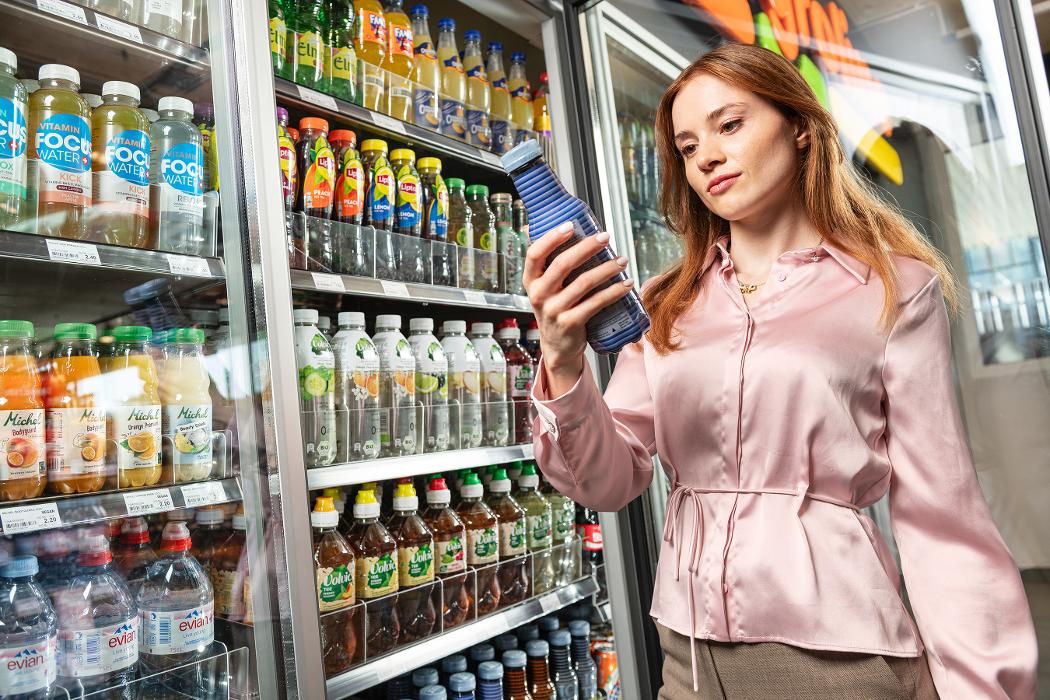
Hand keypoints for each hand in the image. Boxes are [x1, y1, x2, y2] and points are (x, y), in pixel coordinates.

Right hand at [522, 222, 633, 394]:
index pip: (535, 254)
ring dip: (606, 269)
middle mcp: (539, 294)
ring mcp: (553, 310)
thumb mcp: (545, 286)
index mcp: (531, 280)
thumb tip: (553, 225)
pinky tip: (626, 284)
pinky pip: (595, 303)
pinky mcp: (570, 323)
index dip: (551, 238)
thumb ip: (550, 262)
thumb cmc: (556, 308)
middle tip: (606, 238)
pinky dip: (614, 291)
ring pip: (583, 283)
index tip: (570, 225)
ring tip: (622, 260)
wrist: (557, 346)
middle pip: (562, 264)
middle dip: (587, 247)